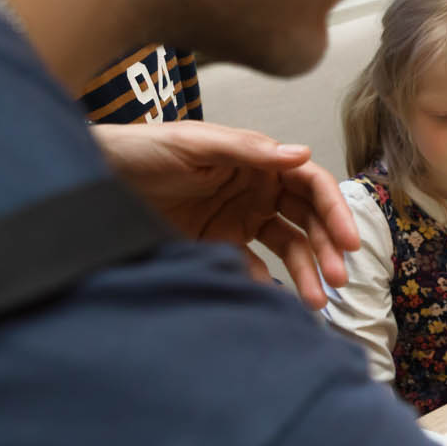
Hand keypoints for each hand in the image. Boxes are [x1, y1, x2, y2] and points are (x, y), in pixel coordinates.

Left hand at [93, 122, 358, 307]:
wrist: (98, 175)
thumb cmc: (145, 149)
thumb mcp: (196, 144)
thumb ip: (248, 150)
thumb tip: (301, 155)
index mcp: (260, 161)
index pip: (312, 185)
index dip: (335, 212)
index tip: (348, 242)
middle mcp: (259, 189)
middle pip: (308, 220)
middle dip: (327, 249)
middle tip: (338, 278)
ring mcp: (241, 218)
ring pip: (289, 246)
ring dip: (306, 271)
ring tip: (316, 301)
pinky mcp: (220, 243)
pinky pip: (253, 265)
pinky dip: (266, 281)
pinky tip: (274, 298)